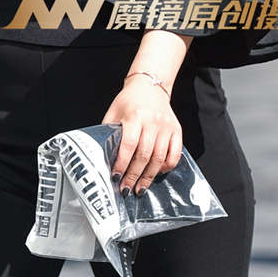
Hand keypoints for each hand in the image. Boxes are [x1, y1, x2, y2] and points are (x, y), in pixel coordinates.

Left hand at [101, 75, 182, 195]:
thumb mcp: (113, 113)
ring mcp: (166, 127)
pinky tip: (157, 173)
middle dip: (134, 175)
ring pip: (159, 158)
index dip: (122, 163)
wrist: (150, 86)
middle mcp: (153, 122)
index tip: (116, 177)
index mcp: (135, 116)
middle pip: (144, 155)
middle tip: (126, 189)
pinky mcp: (176, 131)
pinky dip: (166, 167)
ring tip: (140, 188)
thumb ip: (108, 132)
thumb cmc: (128, 101)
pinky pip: (174, 154)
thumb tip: (100, 158)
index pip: (128, 145)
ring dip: (149, 176)